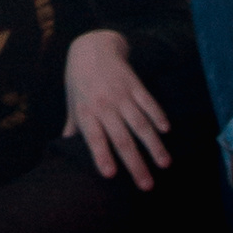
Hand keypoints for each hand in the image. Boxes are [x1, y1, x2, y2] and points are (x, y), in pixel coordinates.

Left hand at [61, 30, 170, 190]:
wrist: (91, 46)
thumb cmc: (79, 82)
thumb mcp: (72, 104)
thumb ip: (72, 129)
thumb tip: (65, 151)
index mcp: (86, 112)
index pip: (94, 138)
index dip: (101, 155)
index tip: (110, 175)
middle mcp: (104, 105)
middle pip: (122, 138)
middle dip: (135, 163)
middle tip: (147, 186)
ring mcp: (121, 94)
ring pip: (140, 123)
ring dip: (154, 145)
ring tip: (165, 164)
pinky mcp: (135, 84)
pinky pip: (148, 102)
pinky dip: (158, 115)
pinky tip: (166, 130)